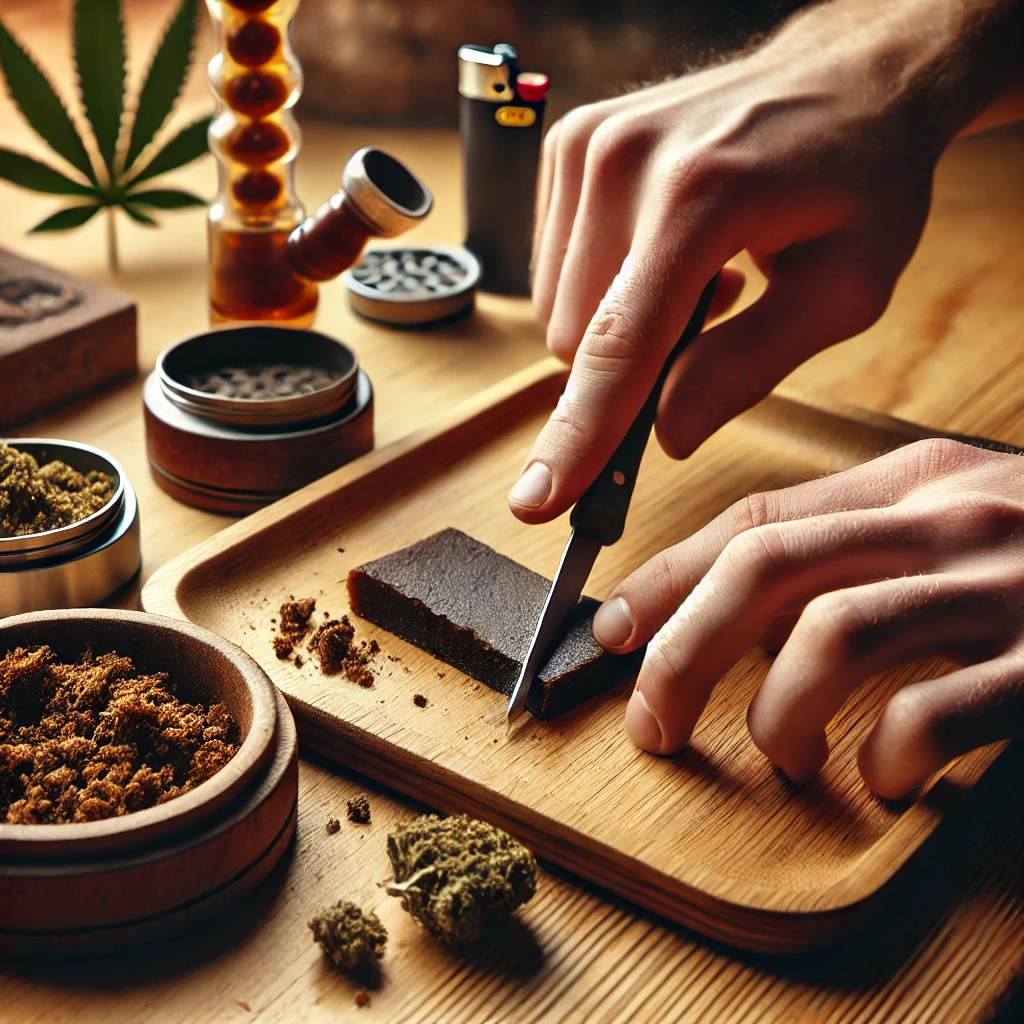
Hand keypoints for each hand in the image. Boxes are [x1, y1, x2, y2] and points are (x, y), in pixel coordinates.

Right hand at [510, 0, 1020, 521]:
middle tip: (706, 332)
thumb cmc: (859, 178)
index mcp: (701, 197)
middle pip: (576, 346)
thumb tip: (665, 435)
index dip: (576, 438)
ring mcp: (586, 145)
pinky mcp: (568, 146)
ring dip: (616, 328)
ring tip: (695, 279)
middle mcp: (622, 162)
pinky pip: (554, 272)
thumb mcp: (844, 289)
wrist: (844, 77)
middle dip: (627, 372)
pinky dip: (603, 288)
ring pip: (556, 314)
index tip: (537, 502)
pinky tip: (662, 253)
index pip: (618, 347)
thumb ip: (748, 367)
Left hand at [591, 438, 1023, 797]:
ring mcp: (1006, 587)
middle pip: (767, 569)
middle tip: (649, 719)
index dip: (667, 576)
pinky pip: (935, 709)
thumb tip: (747, 615)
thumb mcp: (959, 523)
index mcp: (917, 481)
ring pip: (832, 631)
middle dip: (681, 647)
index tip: (612, 630)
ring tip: (780, 756)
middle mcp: (951, 519)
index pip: (756, 519)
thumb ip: (862, 547)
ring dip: (775, 711)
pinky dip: (886, 755)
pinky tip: (883, 781)